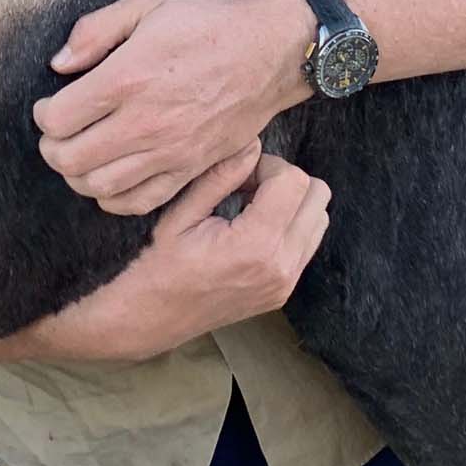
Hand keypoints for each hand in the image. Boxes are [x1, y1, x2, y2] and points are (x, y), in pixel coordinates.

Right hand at [0, 145, 331, 363]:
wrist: (146, 320)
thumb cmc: (153, 264)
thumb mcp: (178, 214)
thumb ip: (219, 177)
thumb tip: (251, 145)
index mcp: (255, 246)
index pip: (293, 181)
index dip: (267, 166)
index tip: (237, 174)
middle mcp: (280, 268)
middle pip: (318, 196)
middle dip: (284, 180)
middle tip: (245, 185)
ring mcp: (284, 285)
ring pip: (319, 218)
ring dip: (289, 202)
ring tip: (247, 206)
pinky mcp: (282, 293)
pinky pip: (307, 242)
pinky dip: (288, 224)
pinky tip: (250, 226)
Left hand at [34, 0, 313, 213]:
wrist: (271, 50)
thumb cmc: (209, 21)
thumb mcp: (146, 3)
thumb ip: (95, 30)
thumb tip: (60, 63)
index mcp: (128, 78)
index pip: (58, 119)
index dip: (43, 114)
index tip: (49, 105)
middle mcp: (144, 122)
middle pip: (71, 160)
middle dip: (52, 148)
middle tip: (57, 132)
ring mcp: (169, 151)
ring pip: (99, 187)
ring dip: (77, 175)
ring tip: (80, 153)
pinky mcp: (191, 168)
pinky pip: (139, 201)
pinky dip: (113, 198)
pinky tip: (109, 178)